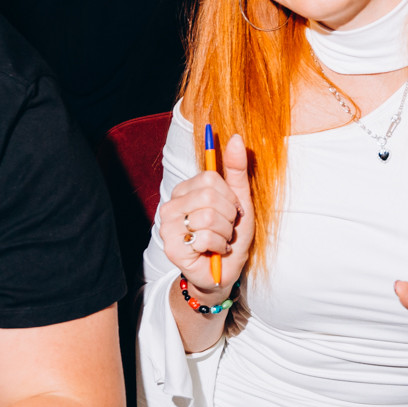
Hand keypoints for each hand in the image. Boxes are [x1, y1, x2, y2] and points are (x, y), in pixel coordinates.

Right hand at [160, 133, 253, 295]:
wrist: (224, 269)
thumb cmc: (231, 233)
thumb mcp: (239, 199)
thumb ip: (237, 169)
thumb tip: (235, 137)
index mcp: (185, 189)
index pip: (212, 178)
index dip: (230, 197)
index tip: (230, 210)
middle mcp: (171, 205)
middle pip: (210, 196)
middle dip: (228, 216)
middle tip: (225, 227)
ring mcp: (167, 226)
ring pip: (208, 217)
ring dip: (224, 232)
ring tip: (220, 239)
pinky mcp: (170, 247)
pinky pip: (204, 237)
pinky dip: (218, 245)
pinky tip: (212, 250)